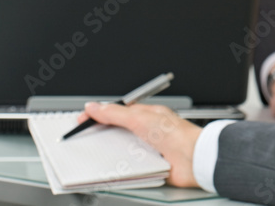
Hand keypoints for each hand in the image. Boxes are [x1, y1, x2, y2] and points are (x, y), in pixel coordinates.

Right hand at [77, 102, 202, 187]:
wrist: (193, 158)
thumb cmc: (175, 134)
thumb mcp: (139, 118)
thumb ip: (115, 113)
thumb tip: (95, 106)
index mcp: (146, 115)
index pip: (117, 113)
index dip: (98, 116)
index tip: (82, 121)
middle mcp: (147, 131)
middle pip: (117, 133)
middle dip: (102, 137)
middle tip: (85, 141)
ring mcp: (149, 149)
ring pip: (122, 151)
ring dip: (113, 154)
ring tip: (99, 155)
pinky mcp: (150, 166)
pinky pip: (131, 168)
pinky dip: (123, 169)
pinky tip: (118, 168)